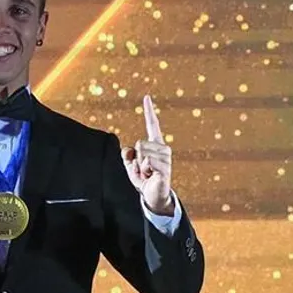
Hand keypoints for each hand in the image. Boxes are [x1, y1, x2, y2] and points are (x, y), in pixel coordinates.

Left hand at [125, 93, 175, 214]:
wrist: (153, 196)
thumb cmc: (144, 179)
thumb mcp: (130, 166)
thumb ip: (126, 155)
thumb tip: (130, 149)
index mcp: (155, 144)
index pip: (152, 125)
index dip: (149, 111)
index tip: (146, 97)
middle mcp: (163, 148)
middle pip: (139, 144)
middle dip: (136, 159)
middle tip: (143, 169)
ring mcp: (166, 158)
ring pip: (143, 153)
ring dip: (140, 167)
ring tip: (147, 174)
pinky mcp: (165, 168)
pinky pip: (148, 162)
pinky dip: (145, 171)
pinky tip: (151, 177)